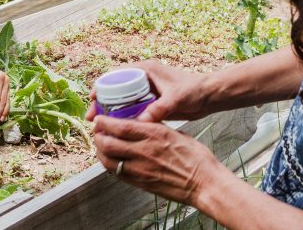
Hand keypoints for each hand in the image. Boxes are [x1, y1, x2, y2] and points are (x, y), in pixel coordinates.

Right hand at [85, 60, 213, 123]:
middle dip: (102, 102)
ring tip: (101, 125)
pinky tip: (118, 128)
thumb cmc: (194, 91)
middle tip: (92, 117)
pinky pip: (132, 108)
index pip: (116, 74)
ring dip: (111, 111)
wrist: (209, 96)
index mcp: (145, 69)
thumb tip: (141, 122)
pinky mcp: (151, 100)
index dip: (102, 86)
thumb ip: (159, 109)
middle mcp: (143, 77)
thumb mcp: (175, 99)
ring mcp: (147, 89)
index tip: (92, 98)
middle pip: (115, 88)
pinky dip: (124, 116)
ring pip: (122, 99)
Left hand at [93, 115, 221, 204]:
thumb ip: (154, 128)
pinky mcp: (142, 183)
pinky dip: (110, 166)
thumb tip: (138, 122)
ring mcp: (141, 169)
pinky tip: (113, 160)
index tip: (98, 118)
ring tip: (102, 145)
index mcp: (153, 135)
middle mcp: (144, 151)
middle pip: (108, 143)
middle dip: (98, 136)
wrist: (204, 183)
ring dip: (101, 152)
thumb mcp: (174, 133)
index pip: (119, 126)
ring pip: (108, 161)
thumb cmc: (195, 157)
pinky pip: (118, 174)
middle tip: (97, 132)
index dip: (103, 122)